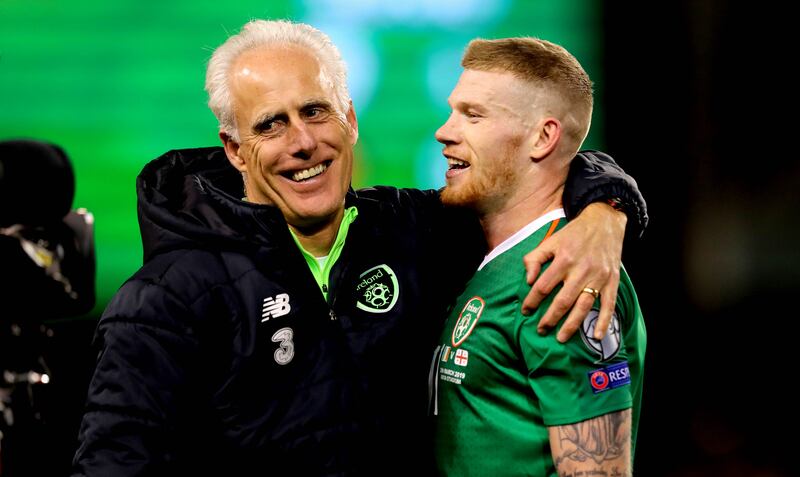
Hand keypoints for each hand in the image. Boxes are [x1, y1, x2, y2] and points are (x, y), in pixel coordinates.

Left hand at [521, 203, 625, 341]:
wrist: (604, 222)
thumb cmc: (573, 234)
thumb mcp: (550, 241)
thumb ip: (534, 259)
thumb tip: (528, 281)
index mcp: (563, 260)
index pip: (543, 286)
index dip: (532, 301)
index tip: (526, 311)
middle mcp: (581, 270)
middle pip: (562, 301)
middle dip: (549, 319)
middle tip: (541, 330)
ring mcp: (598, 277)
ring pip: (583, 306)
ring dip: (571, 325)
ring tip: (560, 338)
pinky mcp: (612, 281)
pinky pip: (608, 305)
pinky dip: (603, 322)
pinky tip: (595, 336)